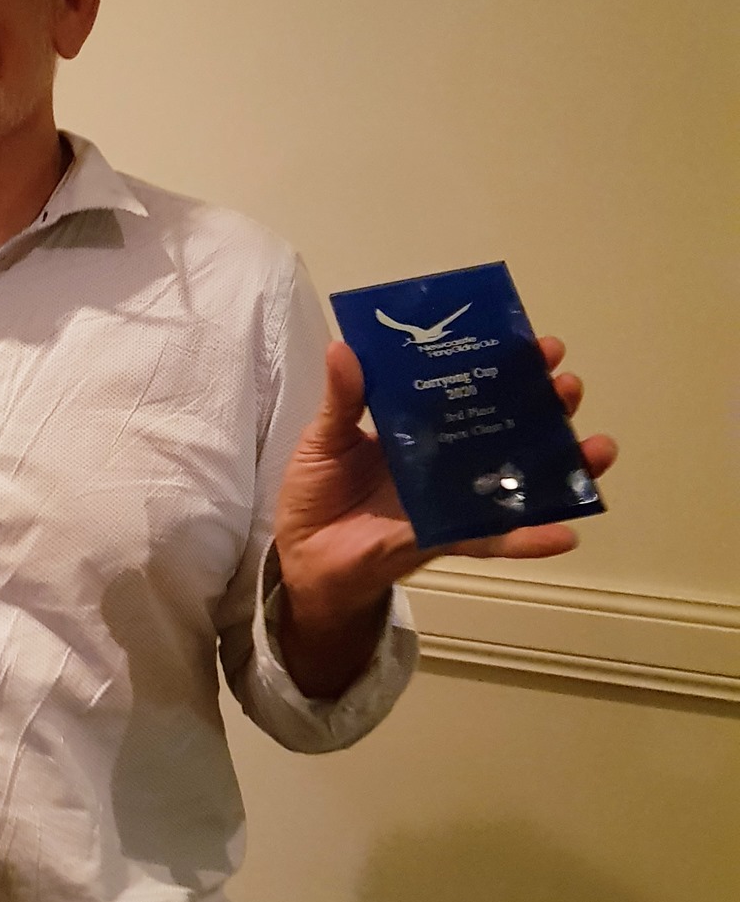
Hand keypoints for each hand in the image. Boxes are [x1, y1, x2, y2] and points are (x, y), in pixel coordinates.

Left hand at [272, 337, 616, 694]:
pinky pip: (492, 539)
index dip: (504, 368)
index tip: (534, 344)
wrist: (303, 557)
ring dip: (562, 465)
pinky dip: (528, 539)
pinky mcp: (445, 538)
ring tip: (597, 448)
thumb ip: (342, 398)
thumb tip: (345, 345)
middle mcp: (446, 459)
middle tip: (566, 384)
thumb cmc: (316, 492)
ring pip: (518, 480)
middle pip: (508, 427)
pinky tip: (567, 533)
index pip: (471, 388)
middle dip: (545, 405)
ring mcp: (452, 499)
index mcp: (419, 427)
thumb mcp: (324, 437)